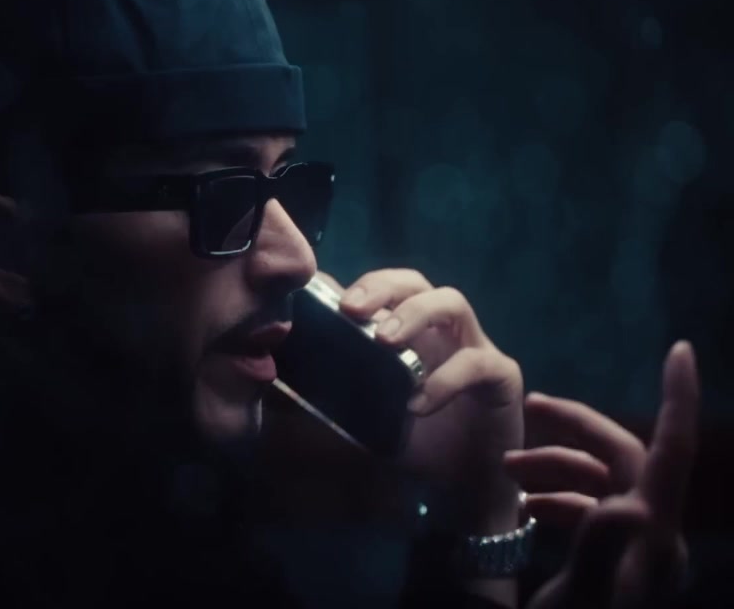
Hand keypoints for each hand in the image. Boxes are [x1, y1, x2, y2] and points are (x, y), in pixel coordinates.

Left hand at [336, 269, 524, 526]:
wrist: (461, 492)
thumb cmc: (414, 445)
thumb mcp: (360, 419)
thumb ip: (325, 396)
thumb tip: (271, 381)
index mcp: (405, 331)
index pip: (379, 290)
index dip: (352, 285)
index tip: (318, 297)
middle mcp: (439, 329)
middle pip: (414, 281)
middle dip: (381, 286)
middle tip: (352, 308)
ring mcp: (473, 346)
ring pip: (452, 301)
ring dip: (415, 313)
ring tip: (385, 339)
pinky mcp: (502, 375)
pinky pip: (476, 363)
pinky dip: (444, 379)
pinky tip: (417, 404)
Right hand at [523, 341, 698, 608]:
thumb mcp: (580, 600)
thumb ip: (601, 549)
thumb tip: (627, 502)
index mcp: (654, 536)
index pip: (670, 453)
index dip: (678, 399)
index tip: (679, 350)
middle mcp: (652, 534)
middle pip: (624, 457)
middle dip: (576, 428)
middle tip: (526, 405)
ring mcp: (636, 548)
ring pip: (603, 482)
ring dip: (557, 467)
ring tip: (506, 471)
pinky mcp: (616, 560)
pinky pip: (594, 510)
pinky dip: (560, 498)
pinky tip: (524, 507)